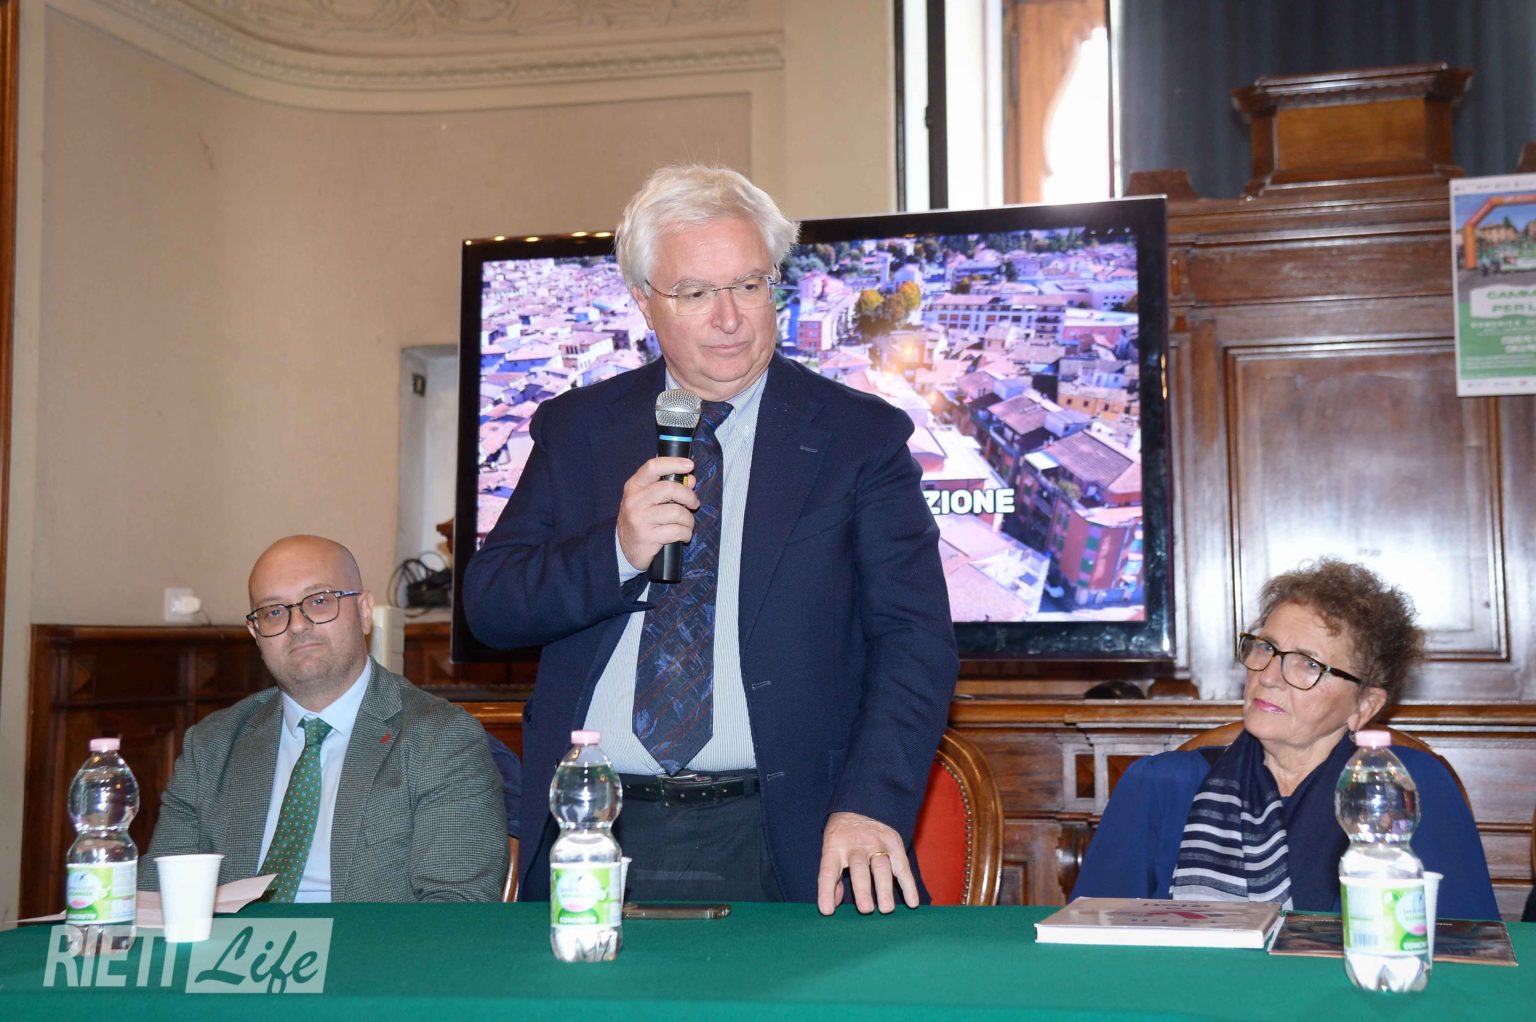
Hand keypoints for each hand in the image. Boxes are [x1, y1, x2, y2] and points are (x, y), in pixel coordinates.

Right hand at [617, 456, 698, 570]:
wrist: (624, 548)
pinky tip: (683, 536)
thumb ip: (669, 487)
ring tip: (687, 524)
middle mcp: (635, 501)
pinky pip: (677, 531)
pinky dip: (686, 534)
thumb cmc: (641, 520)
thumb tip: (690, 480)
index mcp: (634, 486)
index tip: (689, 465)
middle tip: (694, 504)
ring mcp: (640, 519)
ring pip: (677, 512)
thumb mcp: (649, 500)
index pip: (653, 467)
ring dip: (689, 520)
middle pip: (670, 488)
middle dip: (689, 496)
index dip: (674, 463)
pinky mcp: (647, 537)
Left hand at [816, 811, 916, 914]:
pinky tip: (912, 903)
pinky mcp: (895, 844)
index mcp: (835, 847)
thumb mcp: (831, 848)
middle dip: (862, 890)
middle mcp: (856, 846)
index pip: (828, 871)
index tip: (827, 911)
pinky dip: (909, 886)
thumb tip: (832, 905)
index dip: (826, 891)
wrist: (862, 803)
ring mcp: (877, 844)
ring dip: (884, 889)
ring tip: (886, 909)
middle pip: (859, 868)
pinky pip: (903, 867)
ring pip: (882, 867)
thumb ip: (832, 877)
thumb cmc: (843, 834)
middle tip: (866, 909)